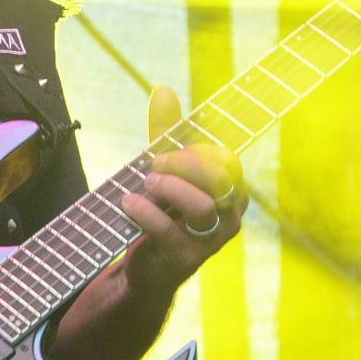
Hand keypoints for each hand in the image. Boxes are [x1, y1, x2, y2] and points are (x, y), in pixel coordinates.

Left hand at [117, 85, 246, 300]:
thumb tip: (162, 90)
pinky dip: (146, 212)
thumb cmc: (162, 211)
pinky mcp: (185, 259)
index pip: (228, 161)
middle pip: (220, 180)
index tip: (170, 150)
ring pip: (202, 206)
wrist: (145, 269)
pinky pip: (169, 231)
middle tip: (155, 163)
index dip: (199, 151)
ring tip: (145, 183)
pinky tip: (128, 203)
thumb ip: (167, 132)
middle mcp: (230, 216)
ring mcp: (211, 241)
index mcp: (232, 191)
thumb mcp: (166, 170)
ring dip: (170, 188)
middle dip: (185, 165)